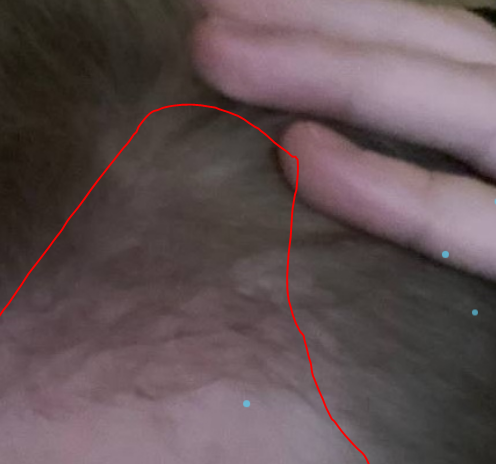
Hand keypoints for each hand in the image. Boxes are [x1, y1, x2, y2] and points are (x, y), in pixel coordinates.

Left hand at [193, 0, 495, 279]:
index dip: (336, 12)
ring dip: (324, 69)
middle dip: (317, 17)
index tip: (244, 0)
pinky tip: (298, 155)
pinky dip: (387, 186)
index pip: (426, 40)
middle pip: (426, 48)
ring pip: (443, 106)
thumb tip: (305, 132)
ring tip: (216, 51)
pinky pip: (467, 224)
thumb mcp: (484, 184)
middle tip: (211, 6)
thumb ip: (432, 154)